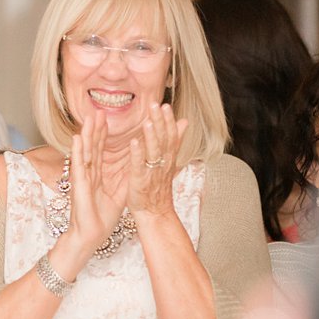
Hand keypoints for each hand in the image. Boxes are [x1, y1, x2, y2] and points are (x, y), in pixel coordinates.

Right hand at [56, 111, 123, 259]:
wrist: (90, 236)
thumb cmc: (102, 218)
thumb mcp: (120, 194)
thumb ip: (127, 178)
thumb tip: (139, 164)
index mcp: (98, 175)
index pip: (102, 150)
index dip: (105, 134)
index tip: (107, 118)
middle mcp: (89, 173)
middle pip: (93, 147)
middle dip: (96, 128)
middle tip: (98, 110)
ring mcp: (82, 178)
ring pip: (85, 152)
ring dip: (87, 134)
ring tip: (89, 117)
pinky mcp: (79, 186)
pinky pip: (78, 166)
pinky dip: (78, 152)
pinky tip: (77, 138)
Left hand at [127, 102, 187, 217]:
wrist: (155, 213)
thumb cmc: (158, 187)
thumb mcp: (169, 161)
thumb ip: (175, 141)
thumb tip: (184, 121)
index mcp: (168, 158)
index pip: (171, 136)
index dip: (169, 121)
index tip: (166, 105)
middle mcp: (163, 163)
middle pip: (164, 139)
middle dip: (160, 122)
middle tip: (156, 104)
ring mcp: (151, 172)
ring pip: (154, 151)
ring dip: (152, 135)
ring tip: (148, 120)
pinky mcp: (140, 181)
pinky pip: (139, 166)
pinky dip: (138, 154)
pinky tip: (134, 142)